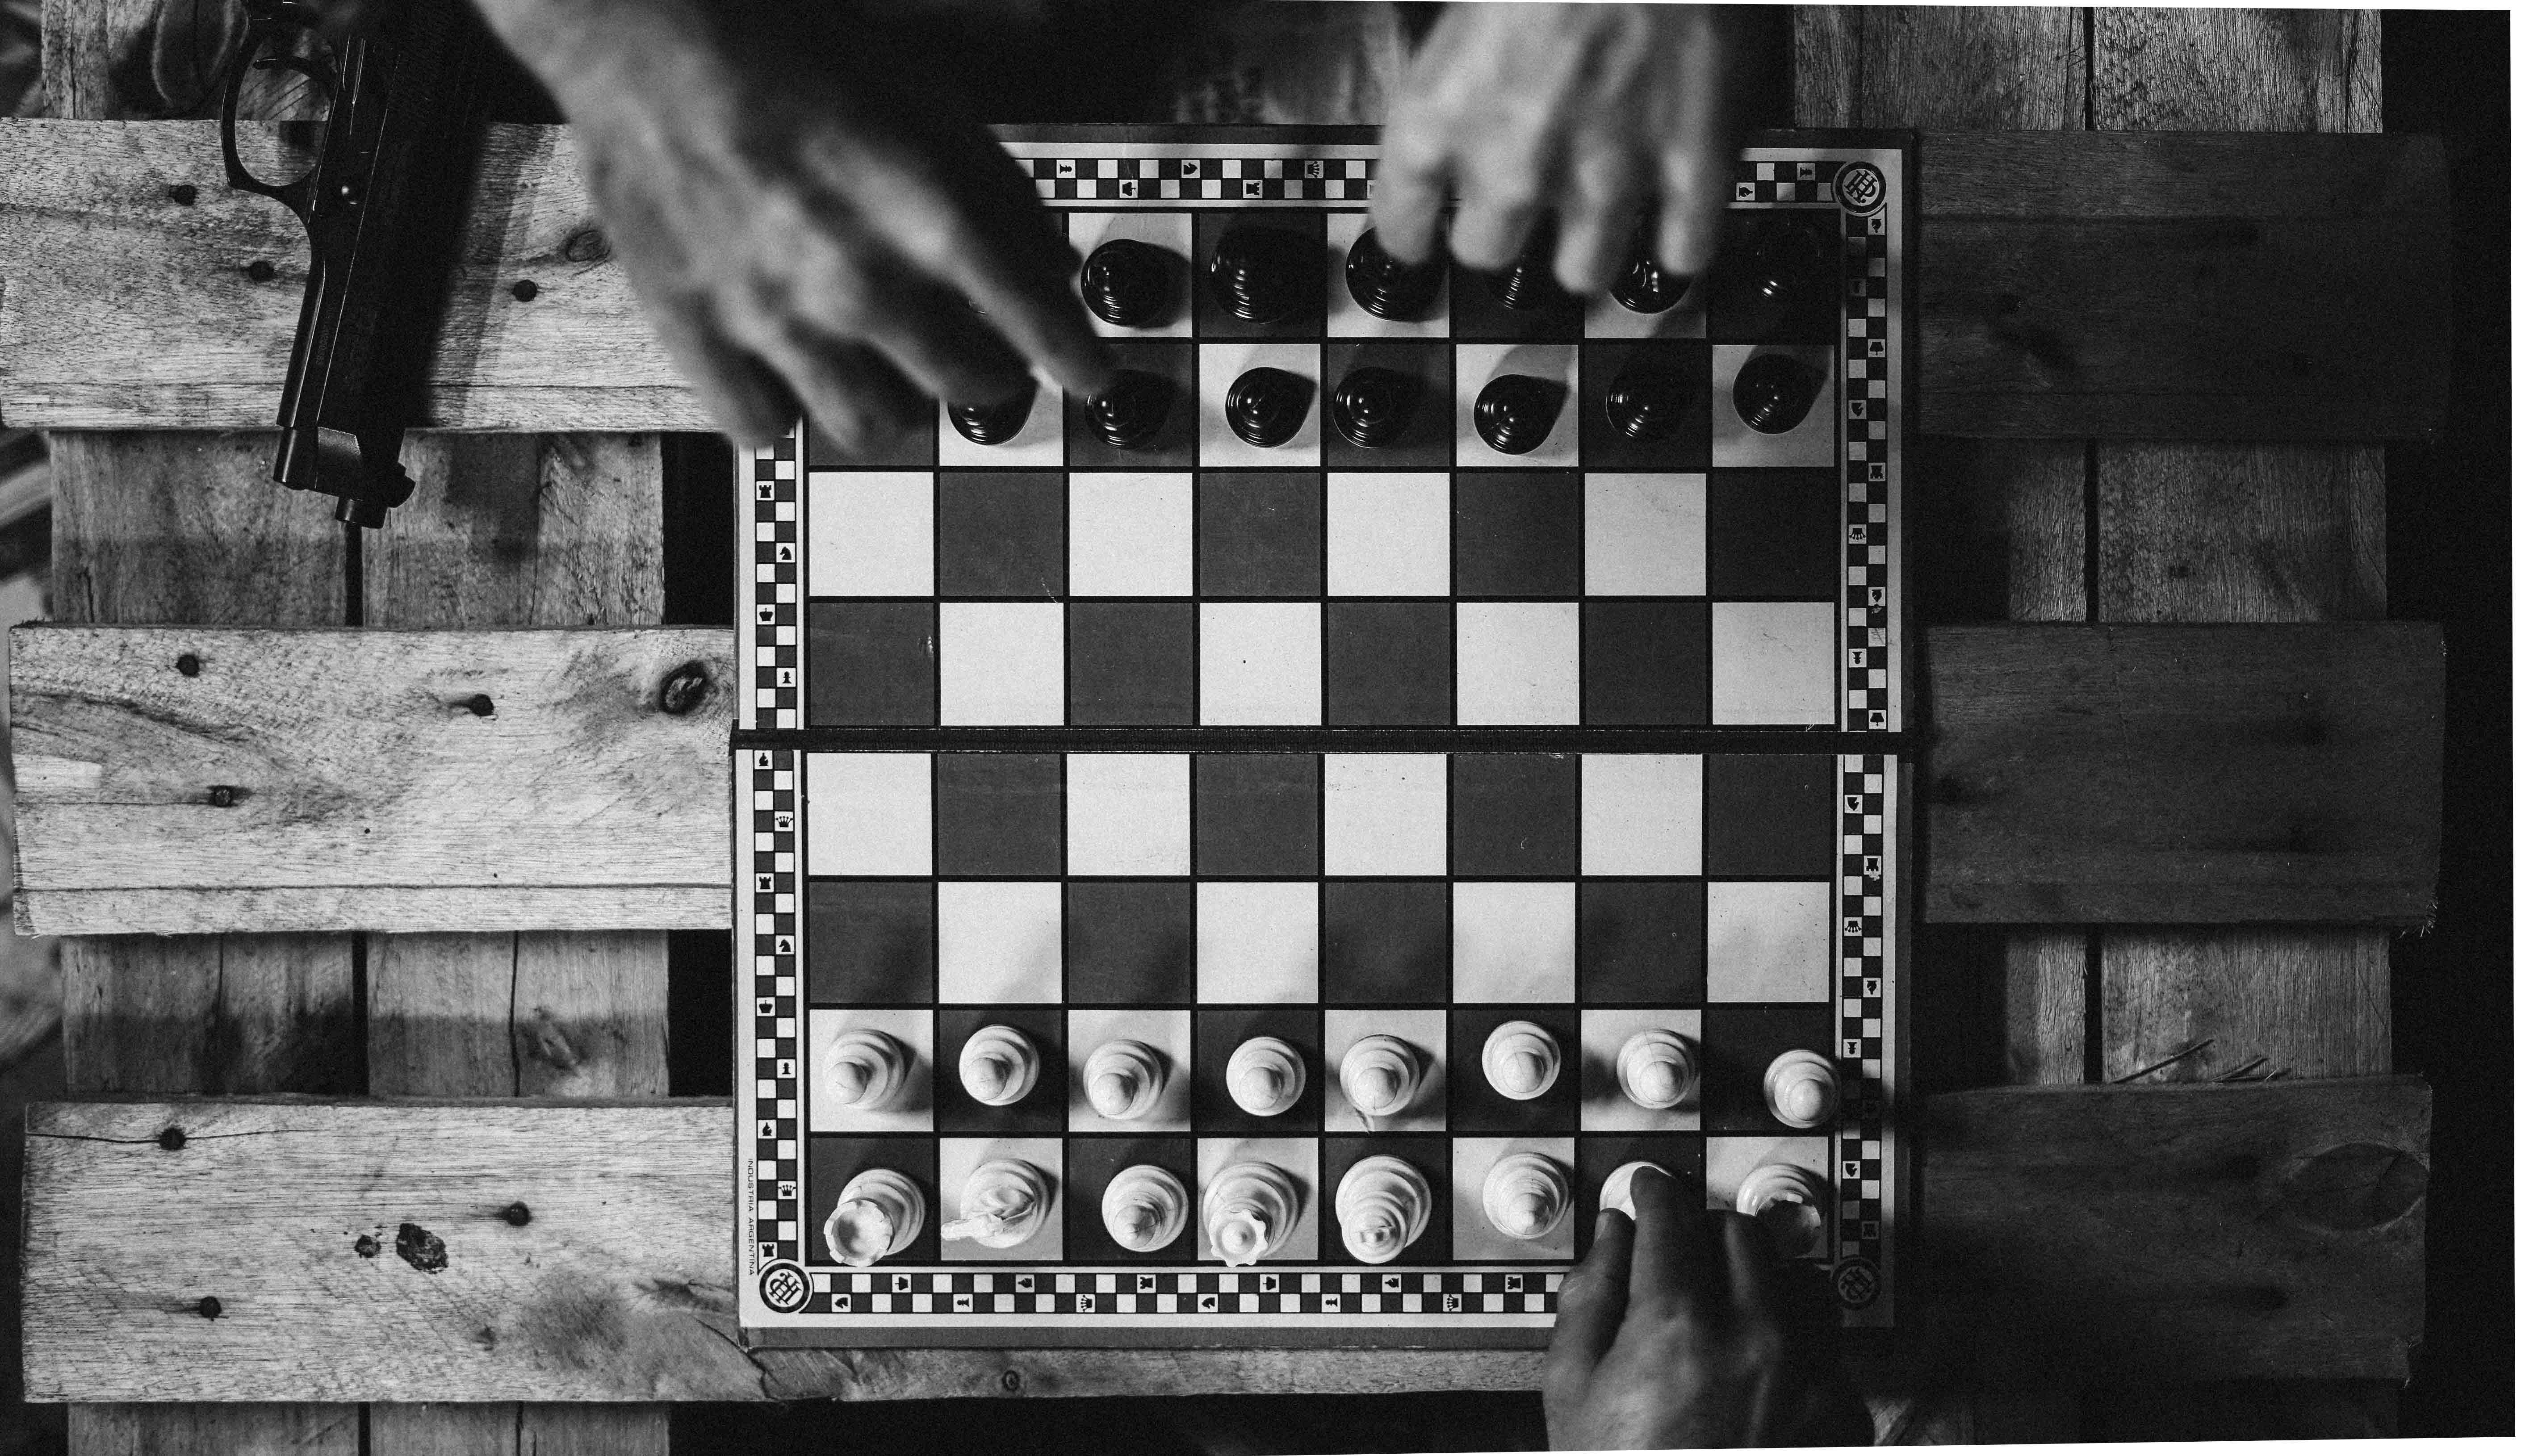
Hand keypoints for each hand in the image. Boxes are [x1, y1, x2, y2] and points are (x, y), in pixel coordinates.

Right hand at [468, 0, 1112, 450]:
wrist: (659, 41)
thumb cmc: (799, 61)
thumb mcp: (931, 108)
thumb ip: (1003, 199)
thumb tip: (1053, 275)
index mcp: (929, 217)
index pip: (1039, 329)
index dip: (1081, 363)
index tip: (1094, 378)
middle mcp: (859, 281)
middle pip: (966, 389)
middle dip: (985, 374)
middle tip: (974, 356)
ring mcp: (775, 319)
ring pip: (874, 428)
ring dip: (895, 404)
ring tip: (886, 366)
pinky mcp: (699, 335)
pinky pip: (768, 429)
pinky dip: (790, 411)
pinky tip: (794, 372)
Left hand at [1372, 3, 1759, 293]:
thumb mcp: (1465, 4)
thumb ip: (1455, 66)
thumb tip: (1466, 81)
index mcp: (1438, 116)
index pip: (1399, 222)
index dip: (1413, 229)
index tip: (1422, 229)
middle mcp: (1511, 163)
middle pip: (1488, 252)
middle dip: (1504, 227)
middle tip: (1524, 196)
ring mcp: (1603, 176)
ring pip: (1582, 270)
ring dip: (1587, 244)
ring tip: (1600, 208)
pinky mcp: (1690, 170)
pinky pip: (1681, 251)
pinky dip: (1679, 239)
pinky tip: (1676, 217)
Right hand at [1544, 1166, 1871, 1449]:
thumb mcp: (1571, 1390)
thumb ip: (1590, 1297)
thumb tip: (1615, 1234)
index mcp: (1678, 1326)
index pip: (1670, 1215)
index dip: (1652, 1191)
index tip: (1647, 1190)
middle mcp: (1755, 1339)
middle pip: (1739, 1232)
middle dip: (1702, 1231)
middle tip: (1677, 1251)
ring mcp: (1809, 1375)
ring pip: (1796, 1276)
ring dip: (1757, 1275)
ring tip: (1723, 1304)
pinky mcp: (1843, 1411)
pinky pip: (1826, 1341)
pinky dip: (1791, 1337)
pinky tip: (1756, 1363)